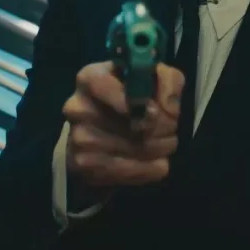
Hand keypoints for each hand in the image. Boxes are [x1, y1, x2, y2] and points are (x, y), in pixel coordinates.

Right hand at [61, 61, 184, 187]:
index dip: (131, 99)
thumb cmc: (133, 96)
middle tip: (171, 128)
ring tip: (164, 143)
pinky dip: (149, 168)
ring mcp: (78, 138)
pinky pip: (127, 172)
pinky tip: (157, 162)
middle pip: (125, 123)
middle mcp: (77, 107)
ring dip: (159, 149)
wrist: (104, 129)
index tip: (154, 111)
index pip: (101, 84)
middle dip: (160, 128)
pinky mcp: (83, 165)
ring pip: (131, 149)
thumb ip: (168, 81)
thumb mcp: (155, 78)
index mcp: (90, 78)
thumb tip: (167, 107)